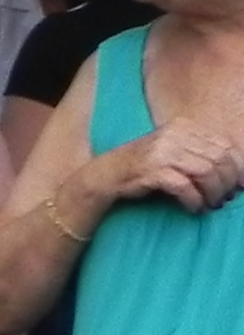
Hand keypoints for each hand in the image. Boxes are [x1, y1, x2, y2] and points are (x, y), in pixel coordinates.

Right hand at [101, 123, 243, 217]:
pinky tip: (194, 208)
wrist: (105, 174)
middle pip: (219, 159)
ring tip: (210, 205)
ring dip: (213, 194)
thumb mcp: (174, 150)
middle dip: (227, 184)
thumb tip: (236, 175)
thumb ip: (201, 154)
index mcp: (183, 126)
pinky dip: (194, 200)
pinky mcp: (151, 170)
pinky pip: (185, 187)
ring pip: (206, 173)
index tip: (240, 185)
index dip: (238, 168)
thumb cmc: (145, 166)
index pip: (224, 145)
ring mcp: (161, 151)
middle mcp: (173, 134)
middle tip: (224, 199)